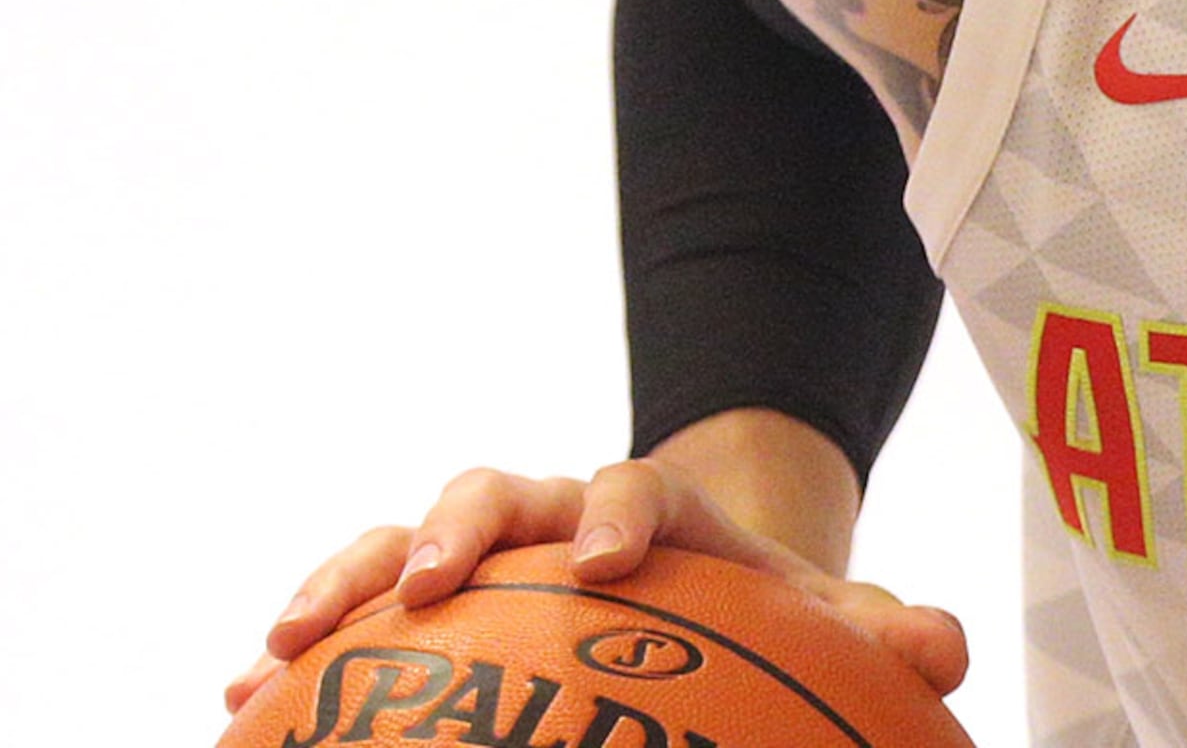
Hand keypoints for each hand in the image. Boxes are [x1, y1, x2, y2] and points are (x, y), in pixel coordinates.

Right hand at [220, 457, 967, 716]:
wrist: (702, 592)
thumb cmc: (766, 614)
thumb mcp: (833, 623)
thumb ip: (887, 632)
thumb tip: (947, 649)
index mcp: (658, 512)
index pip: (638, 487)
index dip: (622, 513)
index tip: (609, 564)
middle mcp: (559, 516)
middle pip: (497, 490)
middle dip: (456, 529)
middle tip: (428, 584)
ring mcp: (489, 555)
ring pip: (405, 540)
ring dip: (346, 579)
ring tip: (282, 642)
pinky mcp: (434, 602)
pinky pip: (357, 610)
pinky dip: (302, 642)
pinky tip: (239, 699)